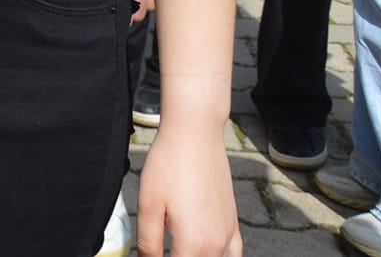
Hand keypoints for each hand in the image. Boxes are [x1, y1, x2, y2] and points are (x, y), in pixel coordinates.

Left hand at [136, 121, 241, 256]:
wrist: (196, 135)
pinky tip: (208, 254)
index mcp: (193, 245)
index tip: (149, 256)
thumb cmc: (169, 165)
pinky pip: (233, 255)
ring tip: (179, 249)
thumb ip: (148, 242)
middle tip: (159, 249)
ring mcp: (228, 234)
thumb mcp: (147, 205)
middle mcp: (216, 245)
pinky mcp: (234, 222)